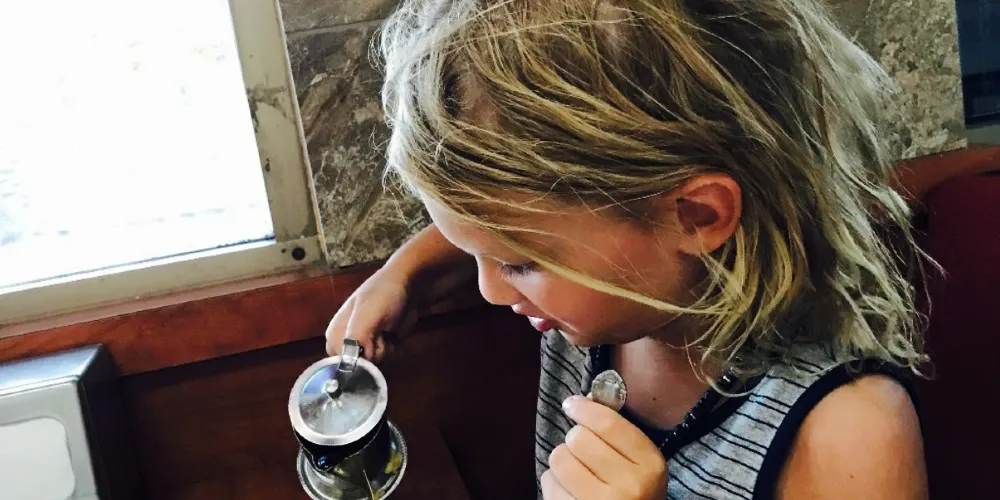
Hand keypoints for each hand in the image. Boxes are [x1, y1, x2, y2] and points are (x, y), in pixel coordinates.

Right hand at [325, 266, 417, 361]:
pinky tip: (396, 338)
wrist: (410, 283)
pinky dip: (395, 353)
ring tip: (390, 333)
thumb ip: (355, 339)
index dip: (360, 362)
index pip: (342, 366)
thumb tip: (352, 363)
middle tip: (383, 336)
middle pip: (360, 370)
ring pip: (375, 367)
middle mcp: (347, 343)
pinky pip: (386, 362)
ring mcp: (365, 345)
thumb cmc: (385, 294)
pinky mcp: (381, 346)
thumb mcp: (366, 315)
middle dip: (376, 357)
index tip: (371, 345)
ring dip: (388, 354)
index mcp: (336, 335)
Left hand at [542, 396, 667, 499]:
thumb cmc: (634, 493)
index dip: (585, 408)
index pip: (608, 424)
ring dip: (563, 460)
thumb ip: (619, 433)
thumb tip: (583, 400)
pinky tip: (568, 489)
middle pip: (579, 438)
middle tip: (581, 450)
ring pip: (560, 458)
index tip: (572, 404)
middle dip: (575, 439)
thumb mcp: (641, 464)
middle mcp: (629, 486)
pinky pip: (549, 482)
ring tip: (575, 471)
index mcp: (650, 465)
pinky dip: (553, 481)